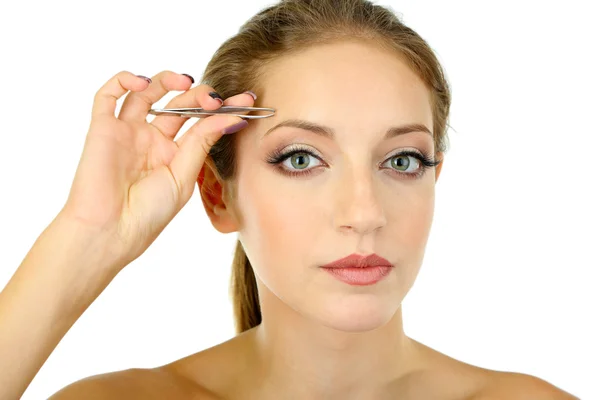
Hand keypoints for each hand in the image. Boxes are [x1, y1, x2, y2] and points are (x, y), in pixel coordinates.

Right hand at [59, 70, 252, 269]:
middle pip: (178, 104)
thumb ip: (202, 143)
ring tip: (185, 82)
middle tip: (215, 98)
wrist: (111, 231)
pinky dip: (123, 80)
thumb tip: (232, 117)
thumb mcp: (184, 176)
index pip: (201, 123)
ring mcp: (127, 132)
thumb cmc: (149, 213)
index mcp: (174, 154)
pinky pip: (107, 95)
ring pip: (145, 92)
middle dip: (200, 95)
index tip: (247, 100)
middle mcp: (151, 139)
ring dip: (165, 79)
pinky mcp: (102, 128)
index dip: (222, 109)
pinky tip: (142, 82)